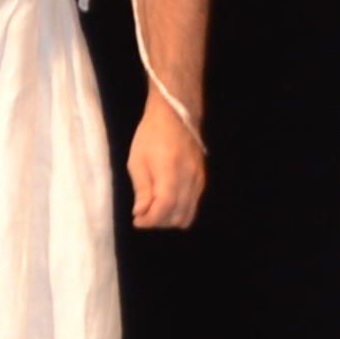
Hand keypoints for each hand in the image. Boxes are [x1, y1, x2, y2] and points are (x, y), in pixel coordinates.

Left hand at [127, 95, 206, 229]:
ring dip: (170, 218)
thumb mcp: (137, 161)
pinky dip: (180, 210)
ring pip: (189, 213)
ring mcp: (199, 179)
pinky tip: (166, 202)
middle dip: (159, 221)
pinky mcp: (202, 179)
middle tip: (143, 215)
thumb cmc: (150, 136)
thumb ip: (141, 188)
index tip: (137, 221)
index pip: (164, 207)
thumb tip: (141, 213)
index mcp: (170, 172)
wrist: (176, 116)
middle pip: (178, 215)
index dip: (150, 220)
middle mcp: (189, 179)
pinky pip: (194, 204)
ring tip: (154, 210)